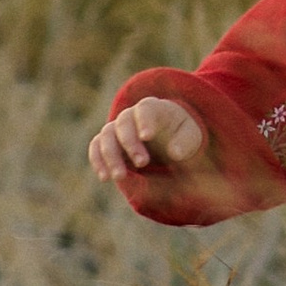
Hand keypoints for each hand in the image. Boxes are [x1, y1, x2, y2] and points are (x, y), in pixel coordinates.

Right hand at [89, 95, 214, 210]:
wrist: (166, 135)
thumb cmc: (179, 133)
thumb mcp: (189, 135)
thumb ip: (184, 142)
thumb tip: (175, 153)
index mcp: (152, 108)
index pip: (145, 109)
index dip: (144, 121)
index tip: (147, 136)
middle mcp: (130, 115)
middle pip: (123, 123)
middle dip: (130, 143)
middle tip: (143, 163)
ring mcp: (116, 128)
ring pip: (106, 136)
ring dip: (111, 156)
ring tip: (120, 177)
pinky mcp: (108, 142)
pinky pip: (96, 147)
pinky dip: (98, 161)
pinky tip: (104, 177)